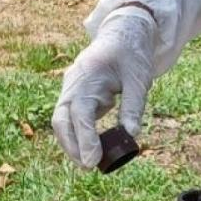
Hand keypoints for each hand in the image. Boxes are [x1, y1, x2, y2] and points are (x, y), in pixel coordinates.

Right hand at [51, 7, 155, 168]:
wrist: (124, 33)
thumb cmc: (131, 54)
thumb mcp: (139, 78)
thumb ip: (133, 106)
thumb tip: (131, 135)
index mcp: (88, 75)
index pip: (80, 113)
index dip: (84, 139)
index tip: (92, 161)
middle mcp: (73, 83)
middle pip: (61, 120)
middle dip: (72, 146)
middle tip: (89, 167)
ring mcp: (72, 89)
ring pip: (63, 121)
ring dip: (73, 143)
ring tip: (90, 163)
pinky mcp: (77, 95)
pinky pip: (71, 118)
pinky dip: (78, 134)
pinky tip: (91, 148)